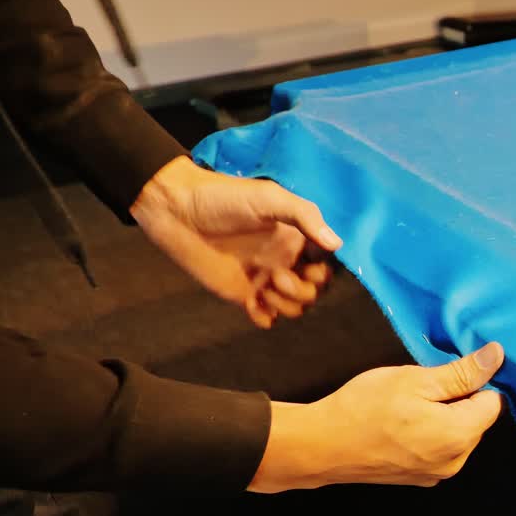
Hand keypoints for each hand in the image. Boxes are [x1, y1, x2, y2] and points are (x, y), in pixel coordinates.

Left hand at [130, 155, 342, 328]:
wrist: (179, 212)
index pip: (328, 262)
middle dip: (304, 290)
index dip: (326, 269)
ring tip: (263, 289)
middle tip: (276, 276)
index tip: (310, 262)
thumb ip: (305, 217)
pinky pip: (267, 318)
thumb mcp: (270, 198)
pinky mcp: (244, 294)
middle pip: (316, 290)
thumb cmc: (225, 198)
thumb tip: (337, 244)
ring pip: (296, 307)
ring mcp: (266, 278)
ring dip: (287, 304)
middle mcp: (287, 259)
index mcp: (298, 237)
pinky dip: (265, 317)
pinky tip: (252, 304)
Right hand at [249, 343, 505, 491]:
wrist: (322, 445)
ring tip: (405, 407)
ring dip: (440, 416)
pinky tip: (399, 424)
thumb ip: (462, 372)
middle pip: (475, 420)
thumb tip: (497, 356)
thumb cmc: (366, 407)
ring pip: (456, 433)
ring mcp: (436, 474)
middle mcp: (456, 461)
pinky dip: (426, 433)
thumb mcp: (416, 379)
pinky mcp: (418, 478)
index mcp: (460, 436)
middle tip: (418, 388)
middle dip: (456, 400)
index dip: (472, 381)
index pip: (492, 401)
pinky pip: (438, 448)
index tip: (443, 374)